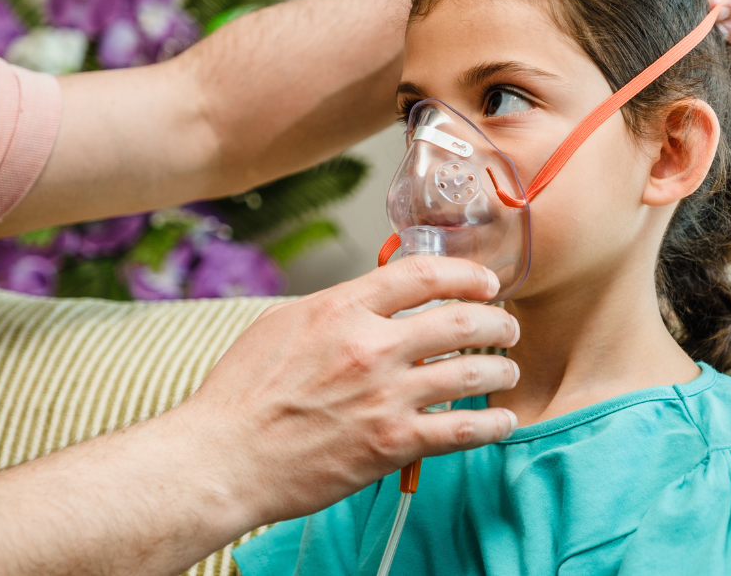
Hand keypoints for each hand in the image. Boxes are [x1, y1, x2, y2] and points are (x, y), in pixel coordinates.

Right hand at [183, 255, 521, 526]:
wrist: (222, 458)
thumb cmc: (241, 394)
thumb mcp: (281, 325)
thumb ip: (334, 308)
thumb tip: (372, 299)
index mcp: (341, 309)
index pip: (422, 273)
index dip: (466, 273)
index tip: (484, 283)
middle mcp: (370, 347)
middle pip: (460, 319)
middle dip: (496, 322)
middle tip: (506, 327)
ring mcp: (385, 396)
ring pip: (470, 372)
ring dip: (500, 369)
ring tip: (507, 370)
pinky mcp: (391, 444)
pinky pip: (461, 430)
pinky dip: (492, 424)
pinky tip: (502, 421)